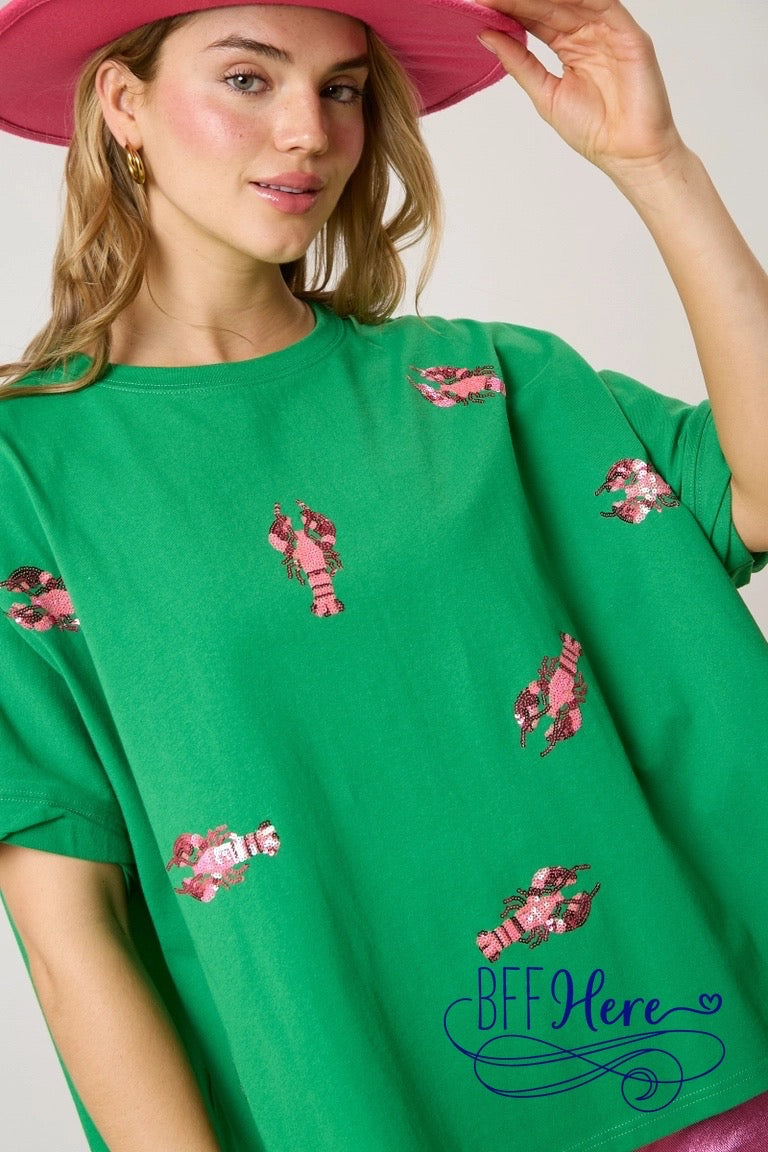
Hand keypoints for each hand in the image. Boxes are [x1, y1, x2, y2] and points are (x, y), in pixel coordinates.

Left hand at [476, 0, 683, 182]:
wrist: (626, 153)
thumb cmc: (593, 130)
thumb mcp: (544, 93)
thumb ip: (518, 62)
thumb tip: (486, 36)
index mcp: (569, 45)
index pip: (535, 17)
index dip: (509, 8)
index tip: (480, 4)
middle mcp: (588, 32)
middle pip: (551, 3)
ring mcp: (608, 30)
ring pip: (574, 0)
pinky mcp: (629, 34)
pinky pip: (604, 5)